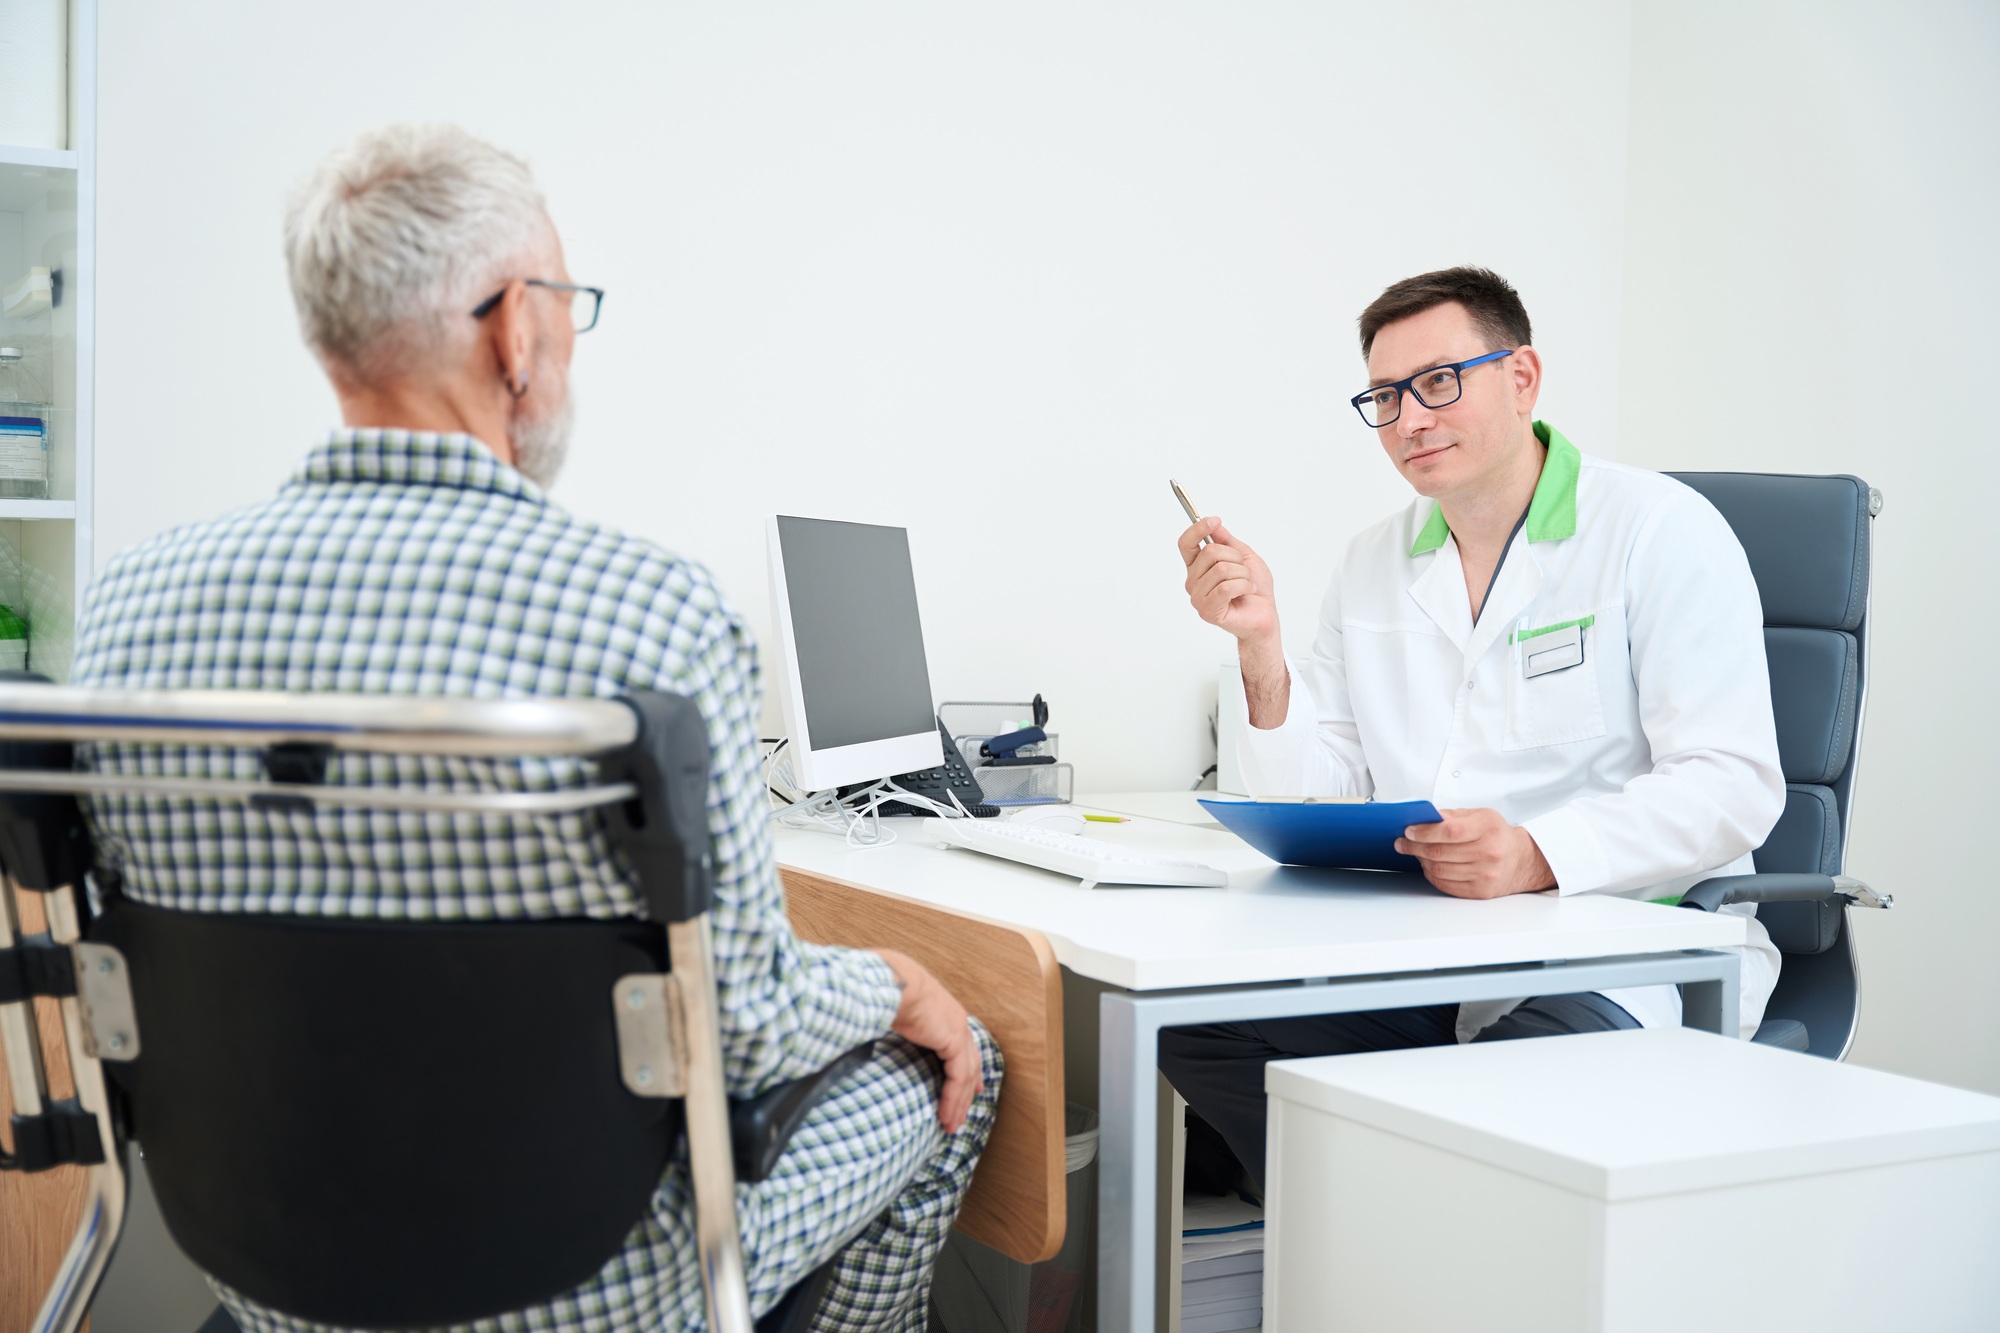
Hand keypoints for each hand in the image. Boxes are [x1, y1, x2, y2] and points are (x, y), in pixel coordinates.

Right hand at [875, 949, 984, 1132]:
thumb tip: (874, 1026)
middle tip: (964, 1111)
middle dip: (967, 1088)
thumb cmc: (881, 989)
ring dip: (958, 1102)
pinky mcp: (953, 1041)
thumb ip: (894, 1020)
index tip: (971, 1084)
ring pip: (965, 1074)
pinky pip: (958, 1078)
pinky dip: (952, 1099)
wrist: (889, 981)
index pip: (961, 1042)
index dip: (967, 1064)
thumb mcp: (892, 1006)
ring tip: (951, 1125)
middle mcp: (955, 1018)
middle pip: (969, 1060)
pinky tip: (946, 1116)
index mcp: (942, 1009)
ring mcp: (958, 1029)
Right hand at [1178, 517, 1279, 646]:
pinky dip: (1244, 586)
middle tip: (1244, 571)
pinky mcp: (1208, 611)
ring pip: (1222, 569)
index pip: (1186, 544)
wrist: (1265, 614)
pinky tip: (1247, 592)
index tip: (1214, 521)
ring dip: (1243, 575)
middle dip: (1235, 557)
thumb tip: (1213, 524)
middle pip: (1210, 552)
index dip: (1197, 529)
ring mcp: (1198, 598)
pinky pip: (1226, 588)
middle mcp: (1193, 582)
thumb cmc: (1255, 587)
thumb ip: (1226, 540)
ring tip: (1246, 585)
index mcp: (1197, 568)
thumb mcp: (1244, 555)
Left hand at [1395, 808, 1555, 898]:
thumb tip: (1426, 818)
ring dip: (1421, 860)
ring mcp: (1485, 875)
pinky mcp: (1479, 891)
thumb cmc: (1497, 835)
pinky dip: (1431, 874)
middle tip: (1403, 842)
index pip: (1450, 831)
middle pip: (1440, 852)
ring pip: (1439, 869)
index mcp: (1488, 829)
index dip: (1425, 832)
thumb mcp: (1481, 815)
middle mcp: (1489, 853)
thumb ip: (1453, 816)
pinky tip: (1427, 865)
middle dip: (1415, 846)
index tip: (1409, 831)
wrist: (1520, 860)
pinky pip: (1445, 884)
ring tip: (1415, 852)